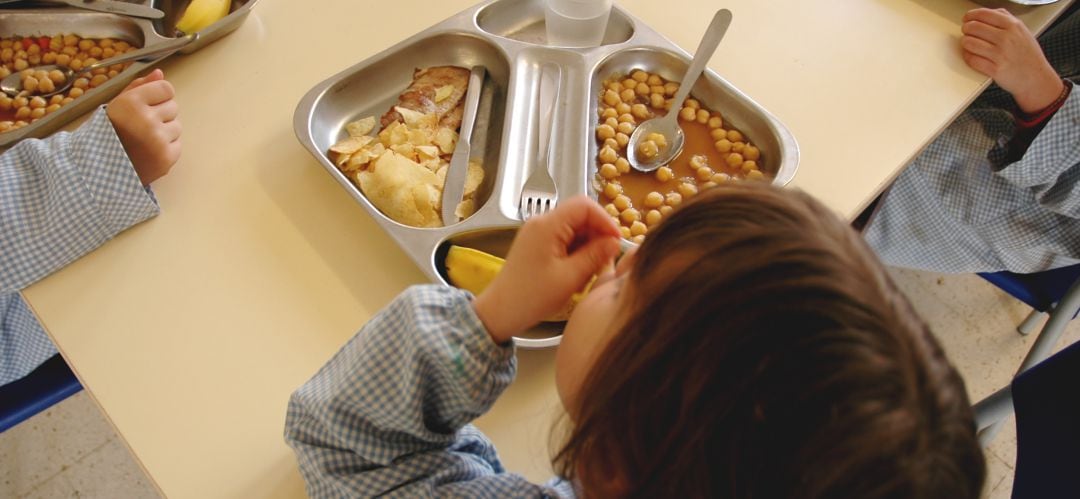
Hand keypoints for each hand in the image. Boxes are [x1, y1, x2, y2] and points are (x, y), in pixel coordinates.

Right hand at [106, 69, 181, 184]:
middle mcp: (146, 120)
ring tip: (143, 139)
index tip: (145, 105)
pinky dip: (166, 148)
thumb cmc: (109, 133)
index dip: (157, 96)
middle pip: (173, 106)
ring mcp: (158, 140)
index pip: (166, 88)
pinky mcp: (166, 157)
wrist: (100, 169)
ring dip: (164, 131)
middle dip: (161, 114)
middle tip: (140, 126)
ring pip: (177, 126)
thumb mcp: (117, 104)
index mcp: (131, 102)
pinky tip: (148, 151)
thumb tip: (159, 73)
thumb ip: (139, 86)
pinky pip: (177, 144)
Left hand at [473, 196, 621, 343]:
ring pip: (574, 230)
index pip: (584, 206)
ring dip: (588, 247)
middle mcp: (541, 223)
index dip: (605, 220)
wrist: (501, 311)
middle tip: (605, 261)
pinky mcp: (538, 245)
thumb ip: (595, 255)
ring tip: (589, 273)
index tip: (616, 241)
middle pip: (580, 216)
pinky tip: (577, 274)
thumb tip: (615, 242)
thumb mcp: (570, 277)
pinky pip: (564, 240)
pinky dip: (576, 254)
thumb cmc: (532, 297)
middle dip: (597, 236)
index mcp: (547, 225)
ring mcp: (538, 233)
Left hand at [960, 8, 1063, 113]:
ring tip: (969, 44)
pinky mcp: (994, 69)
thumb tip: (988, 13)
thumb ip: (1006, 19)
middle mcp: (1006, 38)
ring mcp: (1000, 54)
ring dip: (965, 43)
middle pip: (973, 27)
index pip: (984, 14)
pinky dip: (968, 57)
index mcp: (1013, 26)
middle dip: (966, 29)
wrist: (1036, 77)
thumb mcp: (1023, 31)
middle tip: (966, 32)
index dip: (970, 15)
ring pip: (969, 43)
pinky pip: (971, 59)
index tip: (966, 18)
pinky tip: (972, 55)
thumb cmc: (1028, 55)